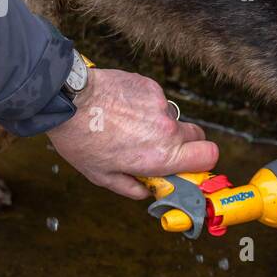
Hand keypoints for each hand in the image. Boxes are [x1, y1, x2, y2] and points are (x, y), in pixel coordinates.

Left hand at [47, 67, 218, 198]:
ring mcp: (161, 105)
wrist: (67, 99)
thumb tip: (146, 191)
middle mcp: (167, 129)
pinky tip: (122, 108)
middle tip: (159, 148)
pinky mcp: (150, 86)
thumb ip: (131, 187)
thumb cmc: (82, 139)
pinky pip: (157, 100)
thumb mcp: (103, 176)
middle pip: (198, 136)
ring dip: (159, 124)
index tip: (188, 164)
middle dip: (184, 144)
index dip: (203, 161)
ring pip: (173, 118)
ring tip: (129, 125)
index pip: (208, 156)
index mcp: (161, 156)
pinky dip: (145, 106)